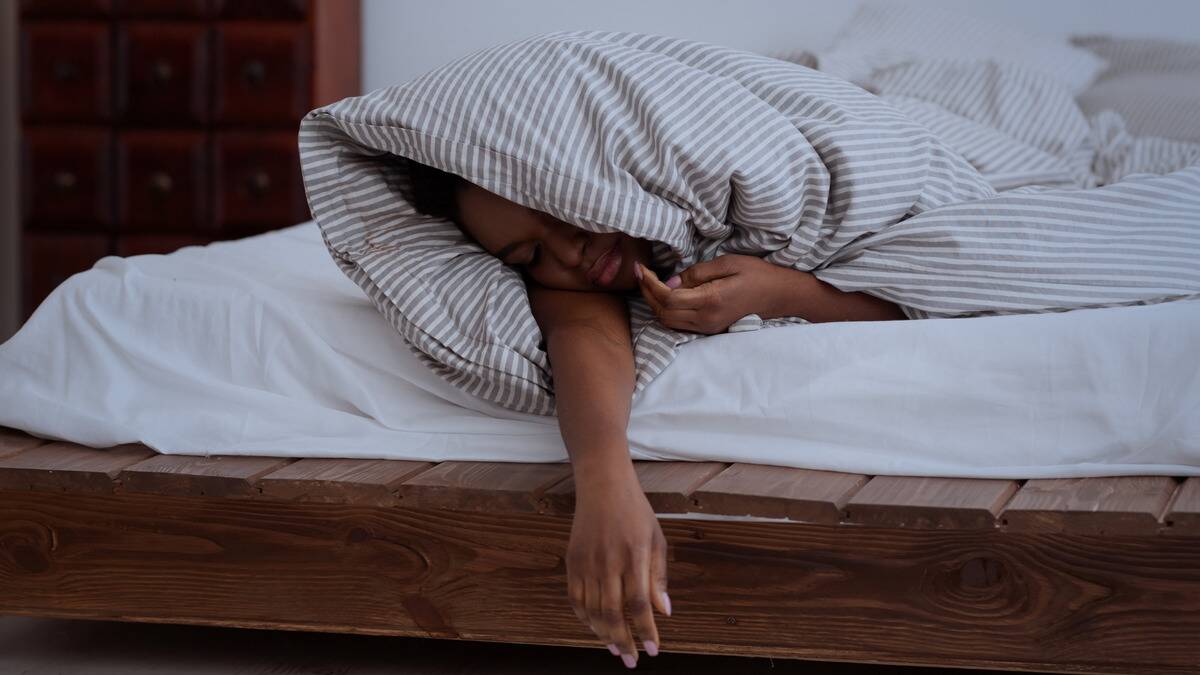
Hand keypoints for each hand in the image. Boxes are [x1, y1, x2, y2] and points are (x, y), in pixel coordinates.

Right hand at [567, 471, 670, 667]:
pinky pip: (575, 598)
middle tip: (631, 660)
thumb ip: (659, 577)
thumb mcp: (656, 539)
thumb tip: (665, 611)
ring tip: (615, 648)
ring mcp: (587, 562)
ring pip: (593, 610)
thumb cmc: (635, 511)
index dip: (646, 630)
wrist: (602, 485)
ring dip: (604, 634)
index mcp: (635, 556)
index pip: (640, 603)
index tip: (653, 650)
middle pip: (614, 613)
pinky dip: (584, 618)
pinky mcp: (572, 561)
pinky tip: (595, 628)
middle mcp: (609, 562)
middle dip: (624, 642)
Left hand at [634, 254, 783, 333]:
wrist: (779, 295)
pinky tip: (663, 295)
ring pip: (667, 321)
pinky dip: (665, 311)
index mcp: (711, 301)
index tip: (640, 268)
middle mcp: (706, 319)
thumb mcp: (727, 263)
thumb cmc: (756, 274)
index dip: (649, 283)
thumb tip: (669, 281)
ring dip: (654, 303)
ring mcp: (708, 328)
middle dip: (646, 293)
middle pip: (662, 312)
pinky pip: (678, 324)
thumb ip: (696, 273)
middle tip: (640, 274)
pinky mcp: (709, 330)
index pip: (667, 297)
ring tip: (649, 283)